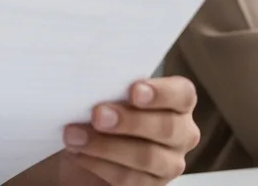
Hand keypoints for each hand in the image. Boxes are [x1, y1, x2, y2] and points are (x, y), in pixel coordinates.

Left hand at [58, 76, 200, 184]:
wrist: (91, 147)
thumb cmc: (107, 112)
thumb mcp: (112, 95)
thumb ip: (113, 87)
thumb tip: (93, 81)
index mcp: (179, 103)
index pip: (183, 94)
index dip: (161, 92)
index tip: (133, 90)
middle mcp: (182, 133)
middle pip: (167, 128)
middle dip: (129, 121)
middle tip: (97, 114)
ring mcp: (169, 163)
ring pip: (147, 156)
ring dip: (106, 146)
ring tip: (75, 136)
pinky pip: (129, 179)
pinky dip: (99, 165)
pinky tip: (79, 153)